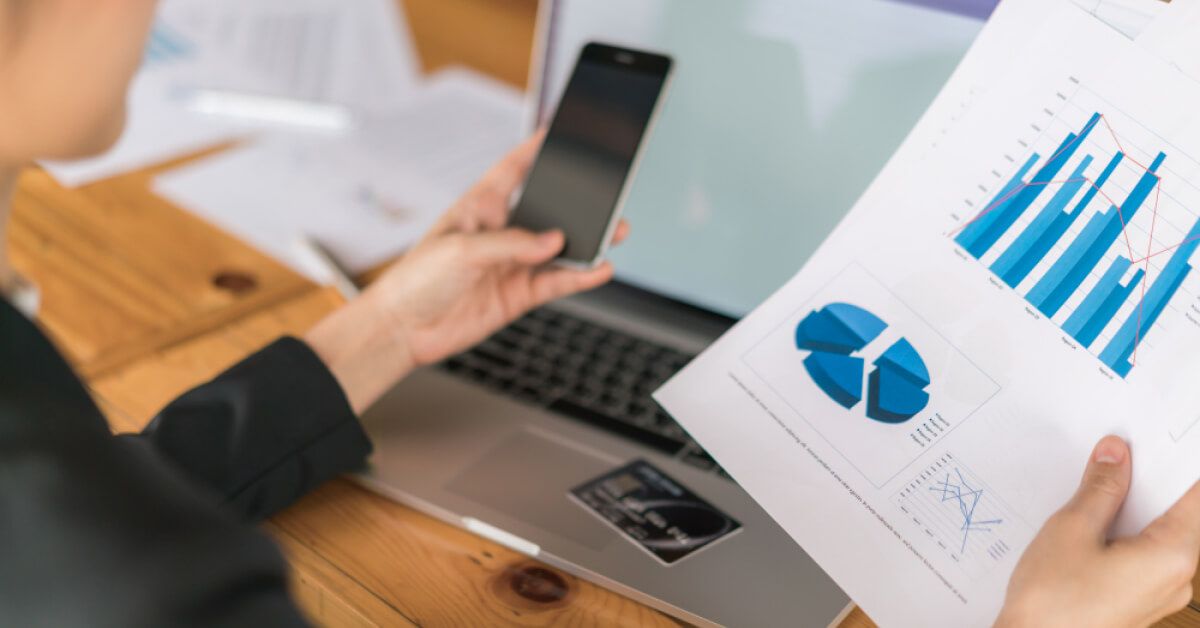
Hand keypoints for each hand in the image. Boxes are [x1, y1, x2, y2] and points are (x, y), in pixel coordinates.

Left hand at [369, 132, 628, 367]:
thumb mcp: (461, 250)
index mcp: (480, 207)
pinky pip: (557, 282)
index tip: (558, 132)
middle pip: (547, 210)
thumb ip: (511, 243)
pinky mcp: (518, 294)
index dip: (534, 149)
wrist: (403, 330)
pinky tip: (598, 269)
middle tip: (606, 196)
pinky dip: (580, 276)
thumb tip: (553, 241)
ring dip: (586, 241)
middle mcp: (500, 232)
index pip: (512, 169)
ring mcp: (512, 264)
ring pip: (559, 248)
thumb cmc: (416, 280)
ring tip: (613, 233)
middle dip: (577, 203)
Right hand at [996, 436, 1199, 627]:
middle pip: (1172, 513)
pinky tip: (1088, 524)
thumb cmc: (1053, 603)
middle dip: (1142, 481)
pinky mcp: (1136, 602)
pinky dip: (1119, 534)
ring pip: (1153, 534)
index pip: (1191, 493)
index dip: (1171, 460)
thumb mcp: (1072, 528)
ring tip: (1091, 488)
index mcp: (1174, 555)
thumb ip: (1101, 488)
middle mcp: (1177, 578)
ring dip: (1126, 508)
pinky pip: (1139, 556)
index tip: (1151, 437)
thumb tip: (1117, 454)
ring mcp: (1157, 593)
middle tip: (1112, 452)